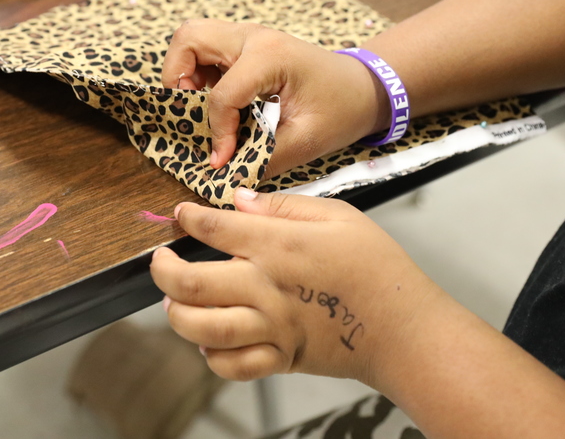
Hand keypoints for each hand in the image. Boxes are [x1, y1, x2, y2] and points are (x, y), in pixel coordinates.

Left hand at [149, 188, 440, 384]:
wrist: (404, 328)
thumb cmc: (376, 266)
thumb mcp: (337, 215)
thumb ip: (283, 205)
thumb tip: (238, 199)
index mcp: (277, 245)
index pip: (213, 227)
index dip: (188, 218)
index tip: (180, 215)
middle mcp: (264, 287)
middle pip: (190, 282)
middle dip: (163, 271)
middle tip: (160, 262)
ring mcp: (269, 327)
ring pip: (200, 327)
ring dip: (177, 315)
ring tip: (173, 303)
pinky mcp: (279, 358)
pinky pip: (230, 365)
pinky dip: (210, 356)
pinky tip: (209, 340)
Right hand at [161, 20, 388, 177]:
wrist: (363, 87)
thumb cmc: (342, 108)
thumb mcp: (307, 141)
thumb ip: (264, 158)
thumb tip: (226, 172)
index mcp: (272, 56)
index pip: (221, 93)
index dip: (216, 131)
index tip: (221, 158)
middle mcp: (254, 37)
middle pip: (188, 38)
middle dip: (177, 77)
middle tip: (189, 112)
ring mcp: (248, 36)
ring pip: (191, 39)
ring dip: (185, 73)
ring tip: (201, 107)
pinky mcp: (245, 46)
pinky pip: (205, 50)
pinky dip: (198, 74)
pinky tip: (218, 102)